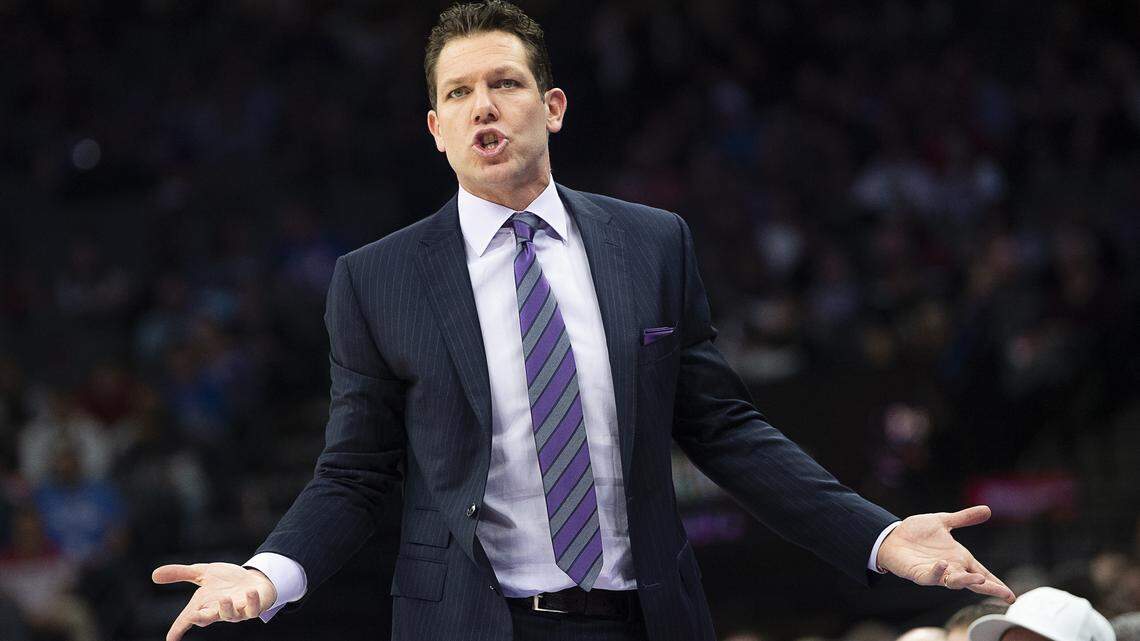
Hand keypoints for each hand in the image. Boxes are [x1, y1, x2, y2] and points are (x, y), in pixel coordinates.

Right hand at [152, 562, 277, 640]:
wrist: (252, 580)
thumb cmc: (225, 581)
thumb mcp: (202, 573)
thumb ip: (181, 574)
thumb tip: (153, 575)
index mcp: (204, 605)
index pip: (187, 619)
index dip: (178, 629)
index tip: (170, 639)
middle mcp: (218, 611)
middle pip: (207, 619)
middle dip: (201, 618)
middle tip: (194, 615)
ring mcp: (237, 611)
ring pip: (230, 615)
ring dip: (226, 608)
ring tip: (224, 597)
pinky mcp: (253, 607)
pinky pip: (253, 609)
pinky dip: (252, 601)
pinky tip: (250, 591)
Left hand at [876, 505, 1015, 603]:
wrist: (892, 535)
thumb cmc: (917, 532)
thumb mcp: (943, 521)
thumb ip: (964, 518)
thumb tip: (987, 509)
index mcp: (959, 558)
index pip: (982, 572)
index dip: (996, 583)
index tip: (1011, 595)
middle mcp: (951, 568)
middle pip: (973, 582)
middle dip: (989, 588)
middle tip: (1006, 595)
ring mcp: (936, 572)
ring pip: (954, 582)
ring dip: (966, 581)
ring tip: (979, 579)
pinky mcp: (920, 574)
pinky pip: (931, 577)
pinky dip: (938, 571)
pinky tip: (943, 564)